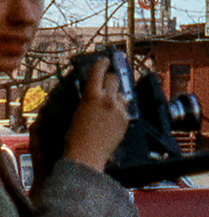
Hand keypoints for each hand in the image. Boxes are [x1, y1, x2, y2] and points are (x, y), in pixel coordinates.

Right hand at [62, 57, 129, 172]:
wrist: (87, 156)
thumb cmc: (75, 136)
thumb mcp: (76, 111)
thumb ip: (87, 98)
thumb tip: (91, 90)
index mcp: (91, 96)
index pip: (98, 71)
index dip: (101, 63)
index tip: (104, 60)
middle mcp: (108, 99)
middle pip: (114, 78)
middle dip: (110, 78)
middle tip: (107, 80)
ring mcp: (119, 109)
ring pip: (121, 94)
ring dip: (115, 95)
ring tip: (108, 103)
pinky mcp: (126, 119)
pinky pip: (124, 108)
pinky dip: (118, 109)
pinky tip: (111, 118)